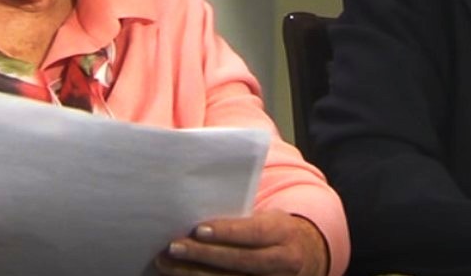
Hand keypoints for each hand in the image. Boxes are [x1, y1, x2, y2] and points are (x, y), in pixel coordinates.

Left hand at [156, 210, 327, 275]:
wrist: (303, 256)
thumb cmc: (273, 230)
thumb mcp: (268, 218)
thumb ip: (242, 215)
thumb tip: (199, 202)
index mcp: (284, 233)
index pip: (255, 233)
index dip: (227, 232)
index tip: (198, 229)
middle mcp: (283, 262)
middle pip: (240, 261)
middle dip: (204, 255)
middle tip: (173, 246)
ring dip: (194, 273)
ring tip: (166, 262)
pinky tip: (180, 275)